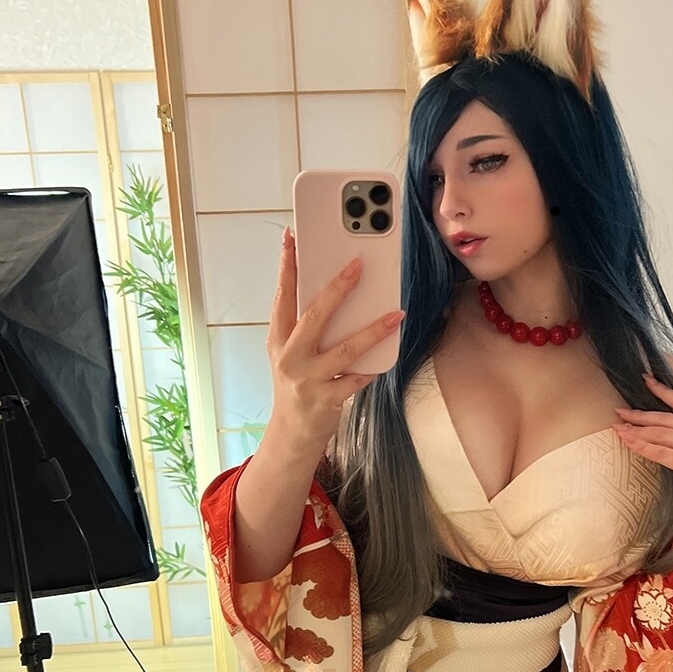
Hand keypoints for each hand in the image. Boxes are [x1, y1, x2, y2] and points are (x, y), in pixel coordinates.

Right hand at [267, 226, 404, 448]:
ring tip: (394, 314)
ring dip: (372, 330)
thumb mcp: (290, 353)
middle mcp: (290, 357)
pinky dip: (372, 366)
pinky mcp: (327, 399)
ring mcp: (308, 379)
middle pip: (314, 316)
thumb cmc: (296, 384)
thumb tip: (334, 290)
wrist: (291, 433)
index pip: (282, 296)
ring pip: (343, 349)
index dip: (286, 266)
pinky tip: (388, 353)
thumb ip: (305, 326)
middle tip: (357, 265)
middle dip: (337, 288)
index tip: (292, 238)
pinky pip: (356, 378)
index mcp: (278, 339)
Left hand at [612, 372, 672, 533]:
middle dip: (640, 415)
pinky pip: (662, 453)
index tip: (646, 381)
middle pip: (666, 419)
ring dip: (637, 430)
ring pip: (661, 434)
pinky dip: (642, 446)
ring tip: (619, 428)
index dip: (663, 391)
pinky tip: (629, 443)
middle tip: (621, 412)